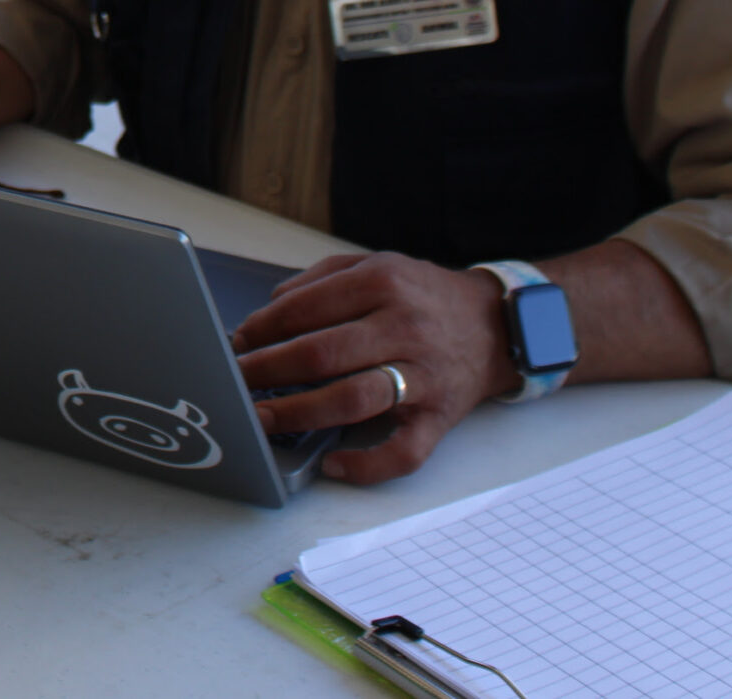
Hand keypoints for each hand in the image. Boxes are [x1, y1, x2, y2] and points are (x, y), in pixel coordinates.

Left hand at [229, 252, 513, 484]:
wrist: (498, 324)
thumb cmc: (424, 296)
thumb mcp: (376, 265)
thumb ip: (320, 280)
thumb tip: (269, 309)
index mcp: (382, 284)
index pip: (304, 309)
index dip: (261, 329)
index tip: (235, 343)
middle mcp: (402, 328)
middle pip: (320, 354)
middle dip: (266, 371)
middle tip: (233, 383)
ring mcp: (422, 376)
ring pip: (353, 401)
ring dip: (299, 413)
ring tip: (261, 419)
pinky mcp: (439, 417)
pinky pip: (404, 451)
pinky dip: (367, 464)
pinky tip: (333, 465)